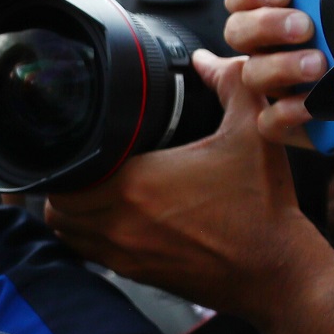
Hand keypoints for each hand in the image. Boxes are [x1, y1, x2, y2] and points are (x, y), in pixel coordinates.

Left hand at [45, 51, 321, 326]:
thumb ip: (231, 85)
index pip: (66, 176)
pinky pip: (88, 254)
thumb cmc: (262, 207)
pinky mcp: (134, 273)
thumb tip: (208, 60)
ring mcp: (124, 252)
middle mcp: (120, 222)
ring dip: (70, 212)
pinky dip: (87, 236)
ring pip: (67, 233)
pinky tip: (107, 218)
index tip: (81, 147)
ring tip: (89, 191)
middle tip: (84, 166)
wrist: (276, 270)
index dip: (65, 161)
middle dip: (64, 184)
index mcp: (136, 185)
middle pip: (57, 206)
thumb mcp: (252, 133)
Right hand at [223, 0, 330, 149]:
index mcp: (286, 12)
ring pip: (252, 75)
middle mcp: (276, 47)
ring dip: (280, 66)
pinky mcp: (294, 122)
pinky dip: (287, 112)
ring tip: (318, 65)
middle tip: (303, 26)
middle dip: (265, 26)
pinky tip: (314, 103)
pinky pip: (270, 122)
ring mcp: (280, 85)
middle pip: (238, 32)